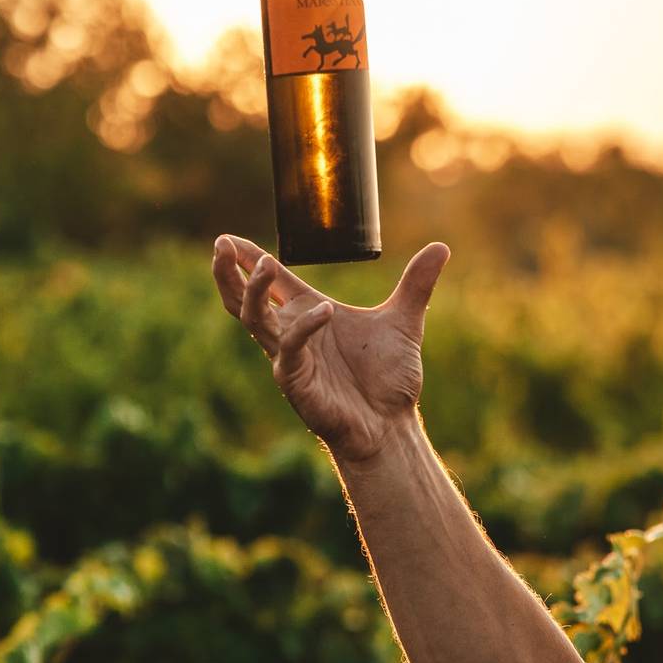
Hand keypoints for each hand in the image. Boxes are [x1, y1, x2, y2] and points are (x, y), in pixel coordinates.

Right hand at [211, 235, 449, 464]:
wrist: (392, 425)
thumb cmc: (389, 379)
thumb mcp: (405, 320)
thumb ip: (417, 283)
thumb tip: (441, 246)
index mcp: (308, 313)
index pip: (271, 280)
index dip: (246, 257)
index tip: (226, 237)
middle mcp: (292, 332)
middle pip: (243, 299)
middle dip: (228, 272)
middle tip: (221, 245)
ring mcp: (289, 357)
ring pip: (253, 320)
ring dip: (253, 291)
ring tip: (262, 264)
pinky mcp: (295, 380)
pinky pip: (291, 348)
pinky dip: (305, 327)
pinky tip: (324, 310)